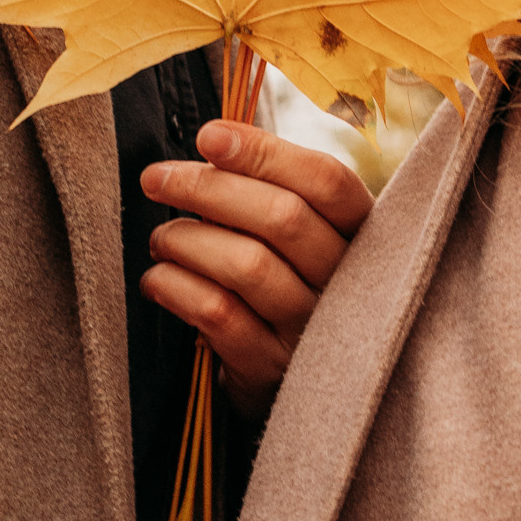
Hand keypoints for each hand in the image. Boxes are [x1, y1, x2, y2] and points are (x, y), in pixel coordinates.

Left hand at [140, 118, 373, 418]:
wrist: (299, 384)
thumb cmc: (289, 281)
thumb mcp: (303, 236)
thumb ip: (273, 188)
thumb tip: (212, 139)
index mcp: (365, 233)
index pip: (326, 180)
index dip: (265, 152)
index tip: (208, 136)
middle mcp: (350, 281)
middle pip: (281, 217)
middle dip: (206, 188)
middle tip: (156, 178)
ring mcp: (315, 330)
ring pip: (247, 265)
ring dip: (187, 240)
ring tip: (161, 237)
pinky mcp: (273, 369)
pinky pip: (218, 315)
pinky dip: (176, 287)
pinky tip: (157, 278)